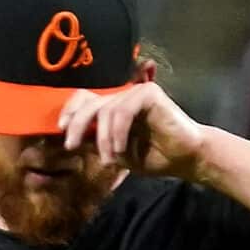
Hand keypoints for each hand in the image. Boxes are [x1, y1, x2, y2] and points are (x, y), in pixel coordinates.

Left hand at [58, 79, 208, 176]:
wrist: (188, 159)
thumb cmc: (156, 157)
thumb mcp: (119, 152)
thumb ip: (98, 141)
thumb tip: (73, 137)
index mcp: (115, 106)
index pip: (85, 98)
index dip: (70, 111)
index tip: (62, 130)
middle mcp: (123, 94)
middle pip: (89, 101)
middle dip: (76, 123)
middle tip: (70, 145)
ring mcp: (135, 91)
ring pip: (105, 110)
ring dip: (103, 138)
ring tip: (111, 159)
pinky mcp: (148, 93)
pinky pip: (122, 111)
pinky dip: (118, 132)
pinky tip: (122, 149)